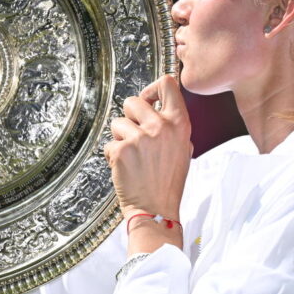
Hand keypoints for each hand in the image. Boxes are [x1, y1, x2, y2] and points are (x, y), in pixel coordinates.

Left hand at [104, 74, 191, 221]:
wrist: (155, 209)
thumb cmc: (168, 182)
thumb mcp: (183, 149)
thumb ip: (172, 125)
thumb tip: (157, 105)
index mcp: (179, 124)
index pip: (167, 84)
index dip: (152, 88)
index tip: (148, 99)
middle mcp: (160, 127)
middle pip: (133, 100)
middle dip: (129, 115)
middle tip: (135, 133)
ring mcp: (139, 138)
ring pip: (118, 123)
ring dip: (121, 137)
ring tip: (133, 156)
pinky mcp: (121, 150)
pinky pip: (110, 143)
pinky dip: (113, 154)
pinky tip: (125, 167)